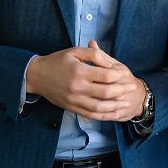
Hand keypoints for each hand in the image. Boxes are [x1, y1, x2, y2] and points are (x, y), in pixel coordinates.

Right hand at [25, 40, 139, 120]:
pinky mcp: (71, 107)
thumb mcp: (74, 51)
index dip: (119, 75)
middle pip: (105, 92)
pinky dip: (103, 116)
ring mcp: (74, 100)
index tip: (126, 73)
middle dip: (121, 90)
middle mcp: (77, 88)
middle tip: (131, 87)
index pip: (105, 76)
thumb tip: (110, 63)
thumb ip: (93, 54)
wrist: (36, 76)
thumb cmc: (56, 61)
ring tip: (126, 103)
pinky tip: (113, 113)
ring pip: (100, 107)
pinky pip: (90, 115)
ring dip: (116, 106)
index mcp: (79, 72)